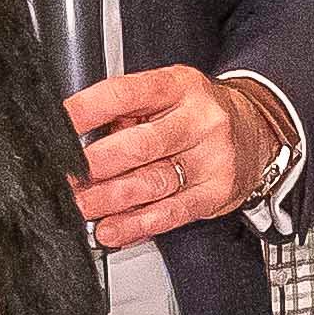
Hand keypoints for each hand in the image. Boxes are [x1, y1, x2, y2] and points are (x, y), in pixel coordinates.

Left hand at [68, 65, 286, 248]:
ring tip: (80, 207)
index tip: (57, 126)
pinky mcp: (216, 192)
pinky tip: (112, 228)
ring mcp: (211, 158)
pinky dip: (136, 224)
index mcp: (179, 86)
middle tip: (65, 179)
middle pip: (139, 145)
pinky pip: (171, 213)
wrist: (256, 133)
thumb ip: (126, 111)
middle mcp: (199, 120)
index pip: (125, 93)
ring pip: (152, 182)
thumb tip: (75, 140)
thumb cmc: (196, 114)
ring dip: (108, 200)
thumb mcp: (166, 95)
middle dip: (93, 166)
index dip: (86, 110)